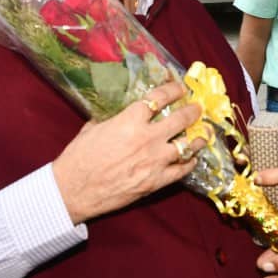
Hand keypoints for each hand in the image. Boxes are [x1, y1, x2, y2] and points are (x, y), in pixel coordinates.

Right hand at [52, 81, 203, 223]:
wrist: (73, 191)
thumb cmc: (78, 158)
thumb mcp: (93, 128)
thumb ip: (113, 118)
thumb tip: (122, 112)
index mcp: (130, 120)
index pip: (159, 98)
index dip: (173, 89)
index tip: (180, 87)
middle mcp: (147, 138)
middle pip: (180, 119)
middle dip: (193, 110)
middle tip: (197, 107)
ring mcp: (154, 161)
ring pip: (187, 145)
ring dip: (197, 137)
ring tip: (203, 133)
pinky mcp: (155, 182)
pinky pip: (181, 171)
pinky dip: (189, 163)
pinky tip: (192, 158)